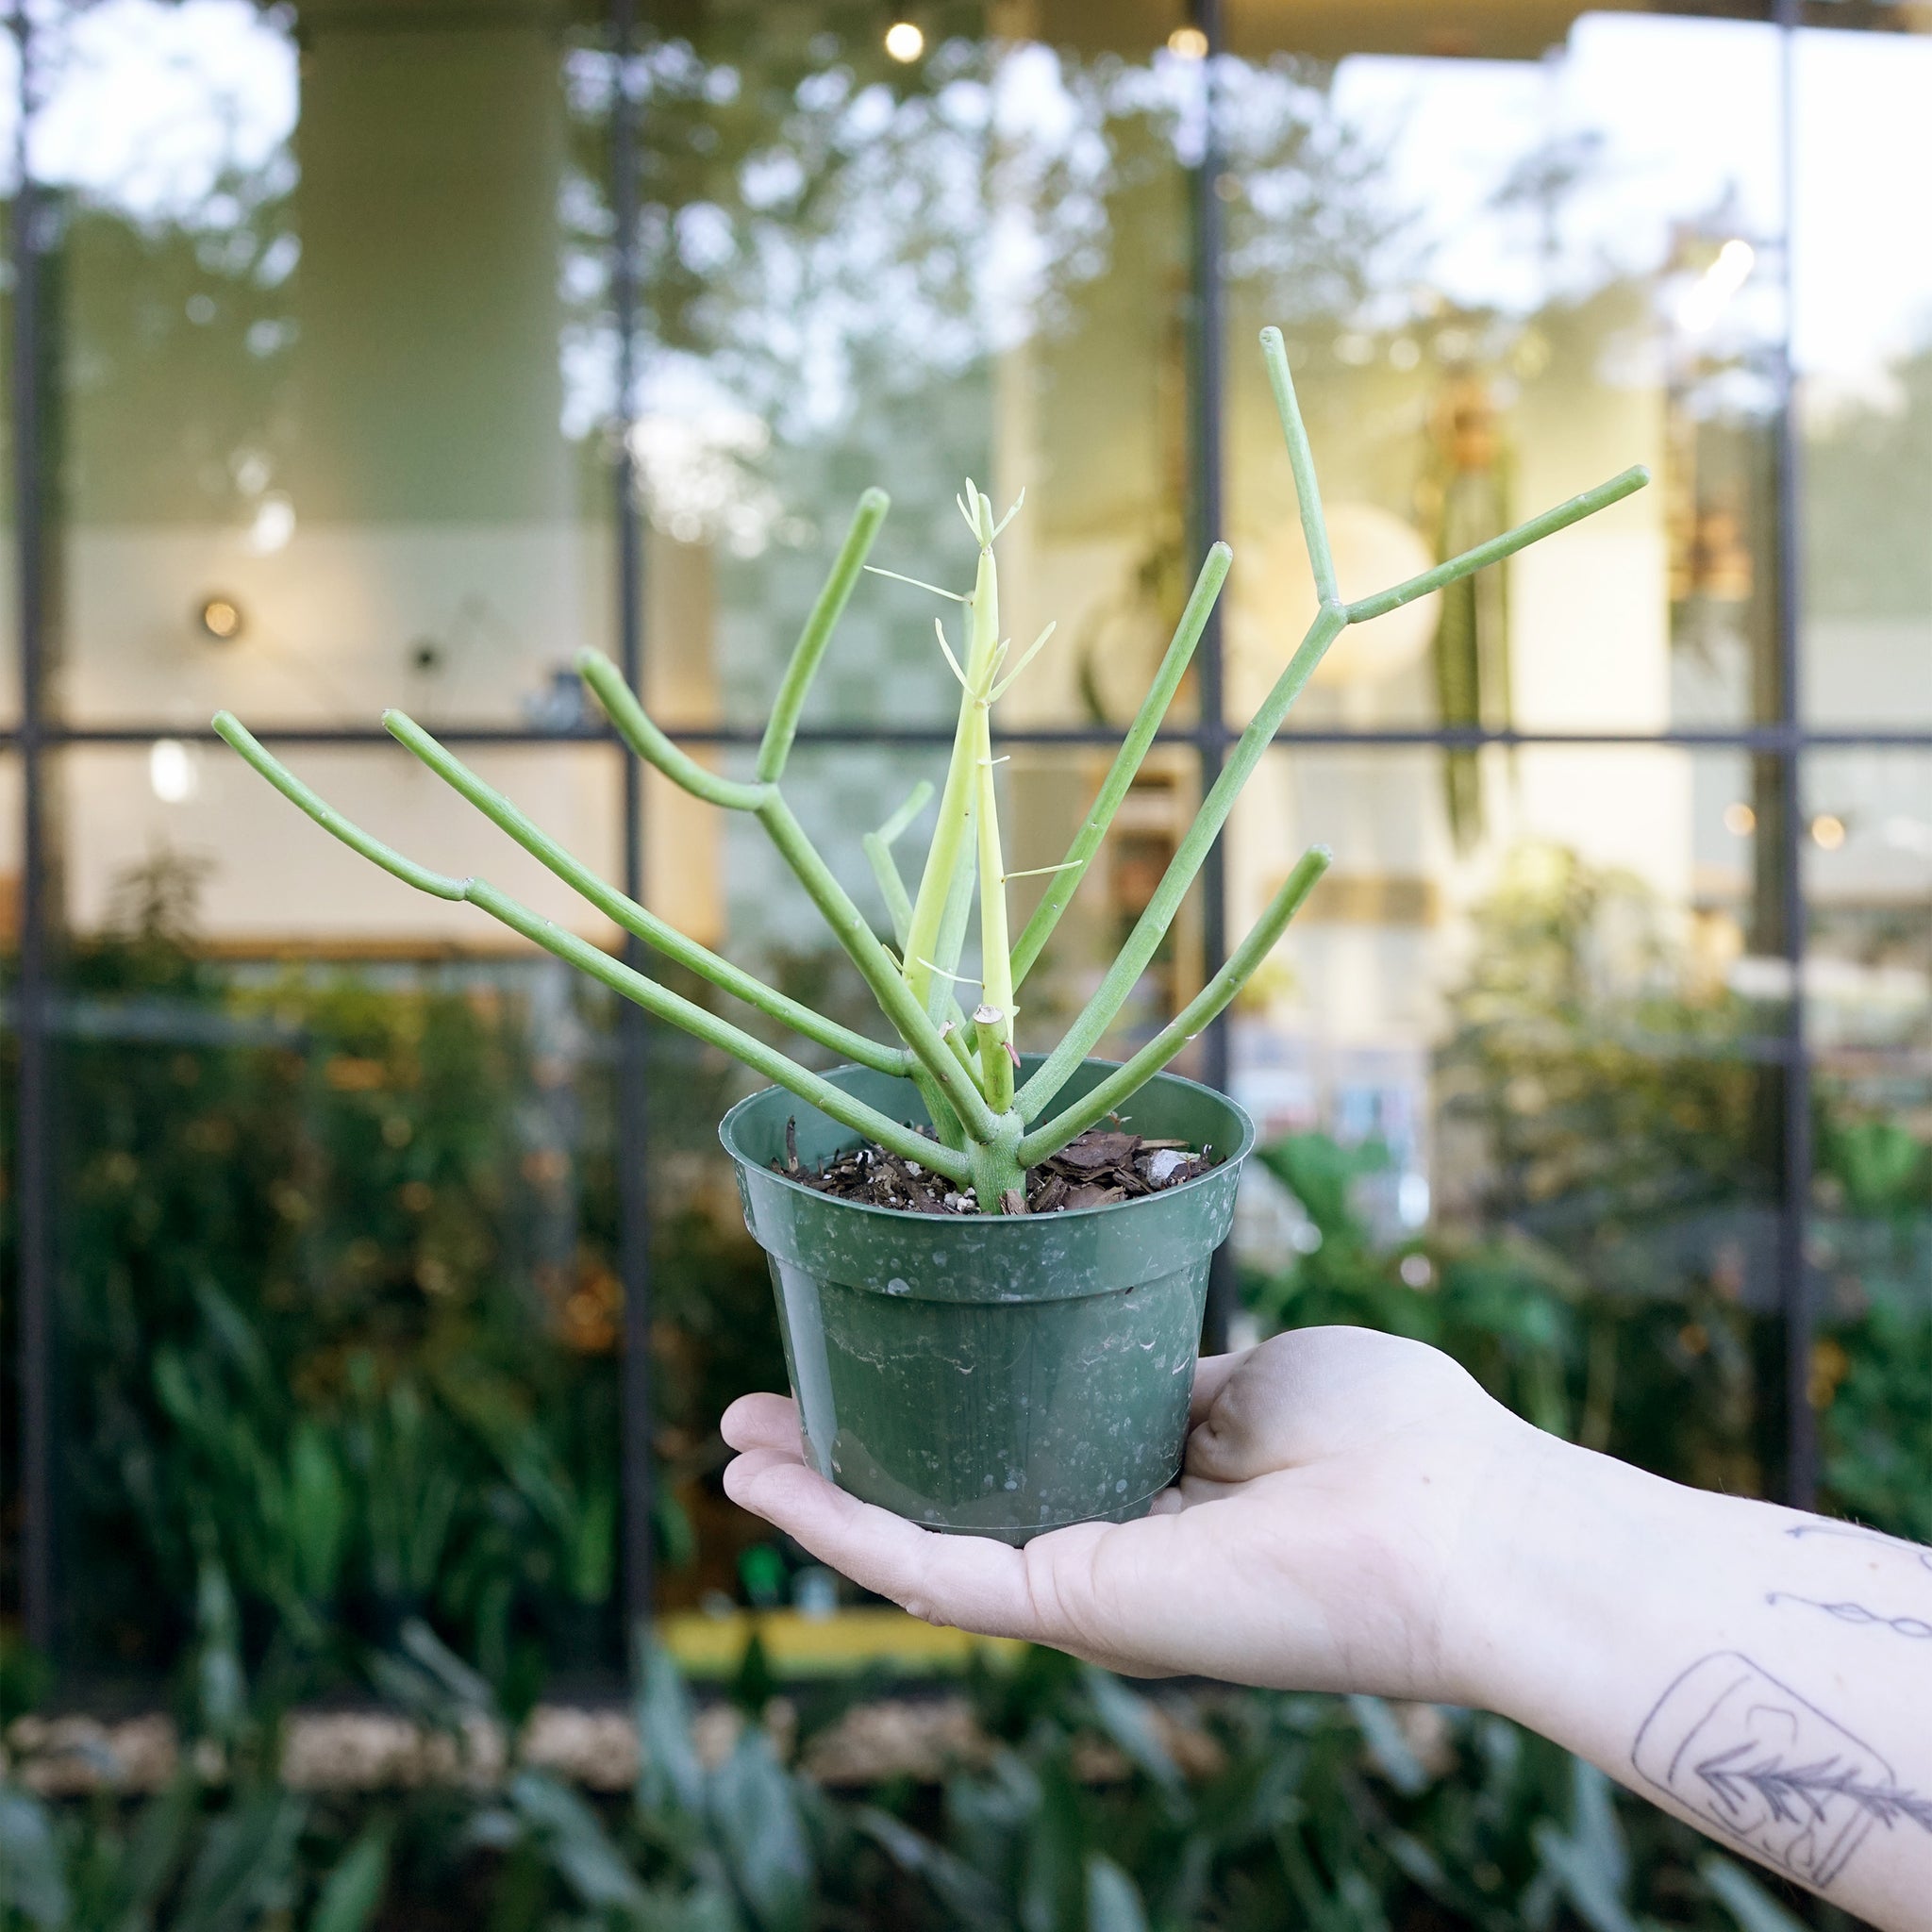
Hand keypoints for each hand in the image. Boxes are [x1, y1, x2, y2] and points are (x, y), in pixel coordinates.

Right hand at [721, 1325, 1556, 1699]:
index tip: (863, 1353)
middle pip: (944, 1502)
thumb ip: (1163, 1367)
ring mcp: (1085, 1582)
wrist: (1460, 1521)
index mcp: (1153, 1487)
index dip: (931, 1407)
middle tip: (754, 1410)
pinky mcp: (1075, 1604)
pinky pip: (930, 1568)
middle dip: (843, 1458)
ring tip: (732, 1445)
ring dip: (816, 1497)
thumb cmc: (1387, 1433)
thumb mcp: (1245, 1372)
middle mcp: (1108, 1545)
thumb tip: (1100, 1331)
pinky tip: (771, 1482)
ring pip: (913, 1544)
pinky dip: (840, 1524)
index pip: (1012, 1452)